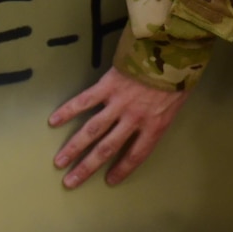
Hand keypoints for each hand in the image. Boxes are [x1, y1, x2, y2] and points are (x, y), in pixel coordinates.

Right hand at [48, 66, 188, 188]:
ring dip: (73, 147)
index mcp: (155, 125)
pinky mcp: (107, 85)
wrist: (172, 49)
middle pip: (107, 148)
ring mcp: (118, 103)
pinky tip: (53, 121)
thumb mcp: (178, 101)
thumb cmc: (179, 75)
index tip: (109, 181)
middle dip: (87, 167)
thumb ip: (161, 115)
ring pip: (92, 130)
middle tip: (70, 182)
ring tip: (58, 162)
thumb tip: (148, 123)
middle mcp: (134, 119)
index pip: (136, 155)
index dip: (122, 169)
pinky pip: (85, 101)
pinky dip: (68, 110)